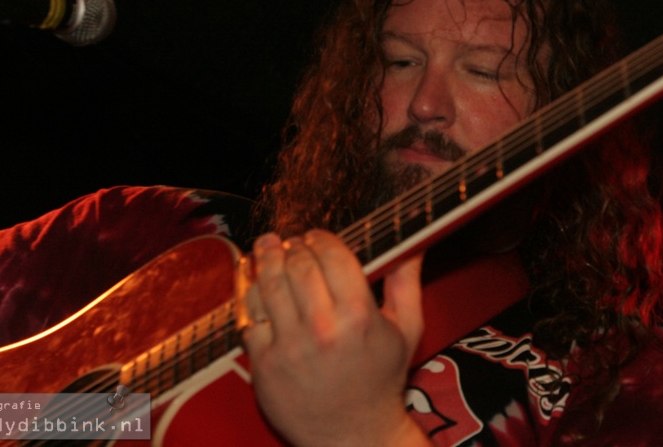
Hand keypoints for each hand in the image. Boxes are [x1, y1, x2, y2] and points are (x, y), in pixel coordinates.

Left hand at [242, 230, 429, 445]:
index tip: (316, 236)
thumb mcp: (408, 330)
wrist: (353, 435)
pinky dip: (249, 291)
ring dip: (266, 258)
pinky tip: (252, 279)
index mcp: (359, 316)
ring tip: (267, 247)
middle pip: (299, 265)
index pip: (333, 256)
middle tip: (291, 241)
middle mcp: (323, 329)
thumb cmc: (382, 379)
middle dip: (293, 245)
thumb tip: (413, 244)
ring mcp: (290, 347)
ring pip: (270, 284)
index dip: (321, 238)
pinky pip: (250, 315)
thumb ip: (408, 282)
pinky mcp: (264, 364)